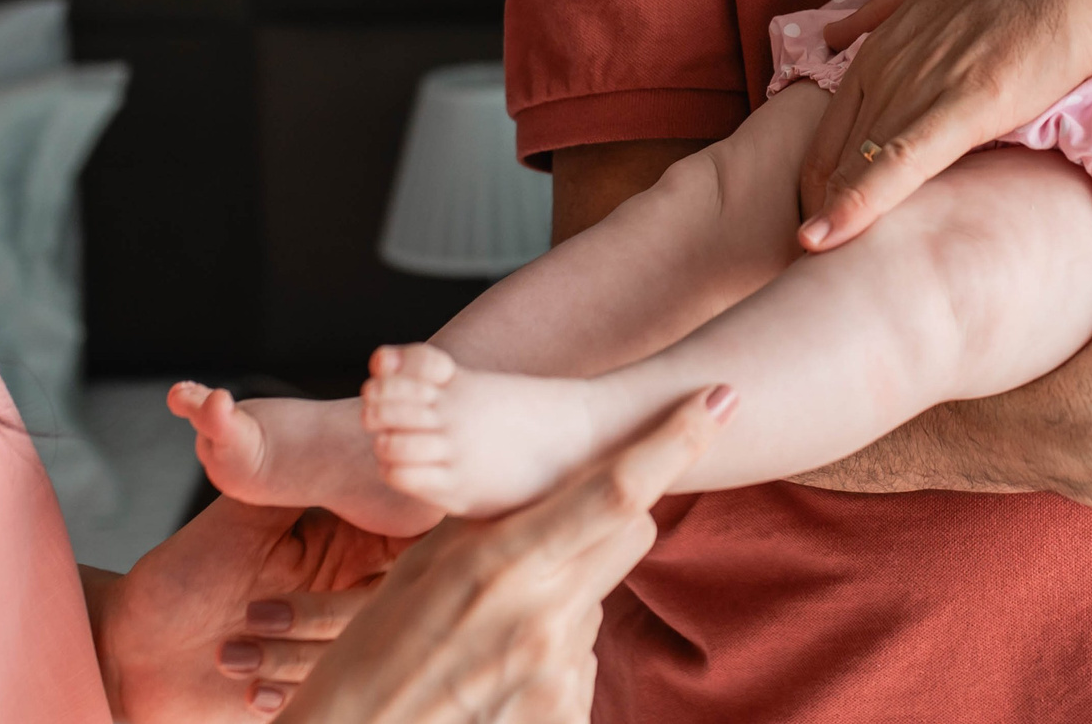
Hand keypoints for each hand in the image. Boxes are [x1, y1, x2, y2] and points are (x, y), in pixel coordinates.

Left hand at [93, 496, 411, 721]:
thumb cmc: (178, 581)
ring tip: (228, 650)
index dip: (414, 548)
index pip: (407, 542)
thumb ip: (292, 481)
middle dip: (321, 616)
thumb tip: (344, 441)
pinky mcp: (308, 689)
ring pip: (351, 656)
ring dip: (286, 657)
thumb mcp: (236, 522)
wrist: (128, 652)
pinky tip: (245, 687)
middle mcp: (344, 593)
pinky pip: (326, 697)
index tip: (383, 559)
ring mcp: (327, 644)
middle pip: (384, 607)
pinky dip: (285, 695)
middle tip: (254, 612)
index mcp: (342, 546)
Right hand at [273, 387, 730, 723]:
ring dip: (561, 603)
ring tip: (486, 641)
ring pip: (596, 601)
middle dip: (612, 518)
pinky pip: (579, 661)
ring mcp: (558, 671)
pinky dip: (546, 659)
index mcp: (502, 563)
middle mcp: (543, 615)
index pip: (615, 490)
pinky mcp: (564, 714)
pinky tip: (494, 681)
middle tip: (554, 537)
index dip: (676, 440)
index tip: (722, 398)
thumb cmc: (370, 662)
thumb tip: (542, 494)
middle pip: (631, 532)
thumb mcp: (420, 575)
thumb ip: (489, 528)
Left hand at [796, 0, 1091, 248]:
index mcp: (886, 41)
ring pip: (855, 162)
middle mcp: (890, 61)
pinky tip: (823, 241)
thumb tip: (838, 31)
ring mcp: (922, 81)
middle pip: (832, 150)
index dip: (825, 178)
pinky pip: (896, 164)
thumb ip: (885, 11)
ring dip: (827, 217)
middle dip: (817, 205)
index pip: (832, 125)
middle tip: (815, 257)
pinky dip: (856, 205)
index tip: (825, 221)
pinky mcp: (963, 104)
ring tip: (807, 274)